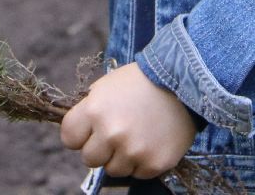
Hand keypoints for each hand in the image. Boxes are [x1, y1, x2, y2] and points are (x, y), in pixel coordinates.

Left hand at [60, 63, 196, 178]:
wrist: (185, 81)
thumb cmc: (141, 80)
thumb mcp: (107, 85)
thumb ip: (90, 110)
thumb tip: (79, 132)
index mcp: (95, 110)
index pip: (69, 138)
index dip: (80, 134)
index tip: (92, 129)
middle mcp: (111, 133)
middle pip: (89, 159)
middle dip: (101, 148)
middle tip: (118, 133)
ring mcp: (134, 151)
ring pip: (114, 170)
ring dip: (122, 157)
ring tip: (138, 135)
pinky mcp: (155, 163)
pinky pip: (139, 174)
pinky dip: (143, 161)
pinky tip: (152, 141)